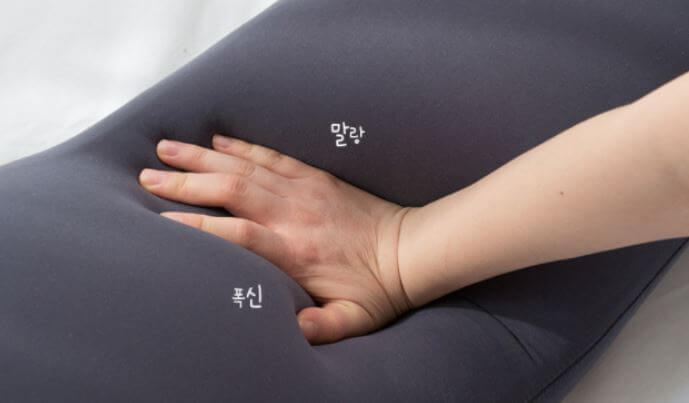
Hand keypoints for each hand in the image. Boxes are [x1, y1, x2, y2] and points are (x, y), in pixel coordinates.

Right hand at [139, 134, 415, 343]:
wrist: (413, 249)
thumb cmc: (380, 288)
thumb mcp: (353, 319)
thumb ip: (320, 327)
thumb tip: (289, 331)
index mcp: (296, 251)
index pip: (236, 233)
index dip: (197, 225)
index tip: (161, 219)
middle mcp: (294, 215)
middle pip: (230, 190)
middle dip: (185, 182)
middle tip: (146, 174)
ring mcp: (304, 190)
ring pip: (245, 167)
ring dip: (203, 157)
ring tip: (166, 147)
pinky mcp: (315, 177)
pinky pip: (272, 156)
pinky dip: (242, 146)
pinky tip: (217, 140)